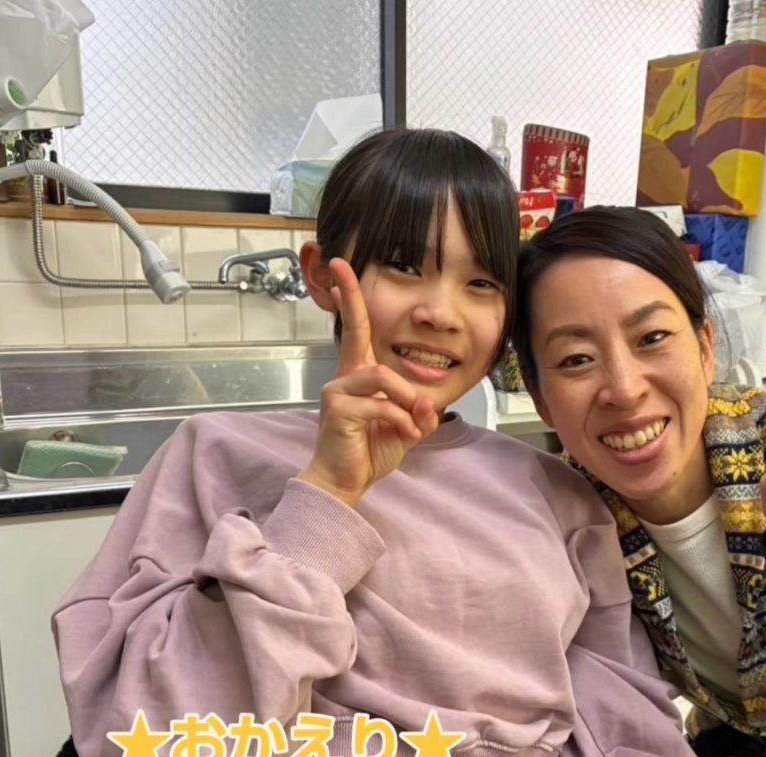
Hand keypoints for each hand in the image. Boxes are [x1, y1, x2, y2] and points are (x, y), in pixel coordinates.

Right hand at [298, 258, 437, 504]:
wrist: (345, 483)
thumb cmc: (368, 454)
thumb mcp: (405, 431)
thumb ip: (419, 414)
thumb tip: (427, 402)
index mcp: (359, 377)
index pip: (356, 329)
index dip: (350, 297)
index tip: (340, 266)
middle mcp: (344, 377)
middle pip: (359, 333)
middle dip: (352, 300)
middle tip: (373, 318)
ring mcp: (337, 390)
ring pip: (383, 377)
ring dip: (406, 402)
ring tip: (411, 425)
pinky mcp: (339, 409)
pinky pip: (381, 405)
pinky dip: (401, 421)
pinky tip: (405, 435)